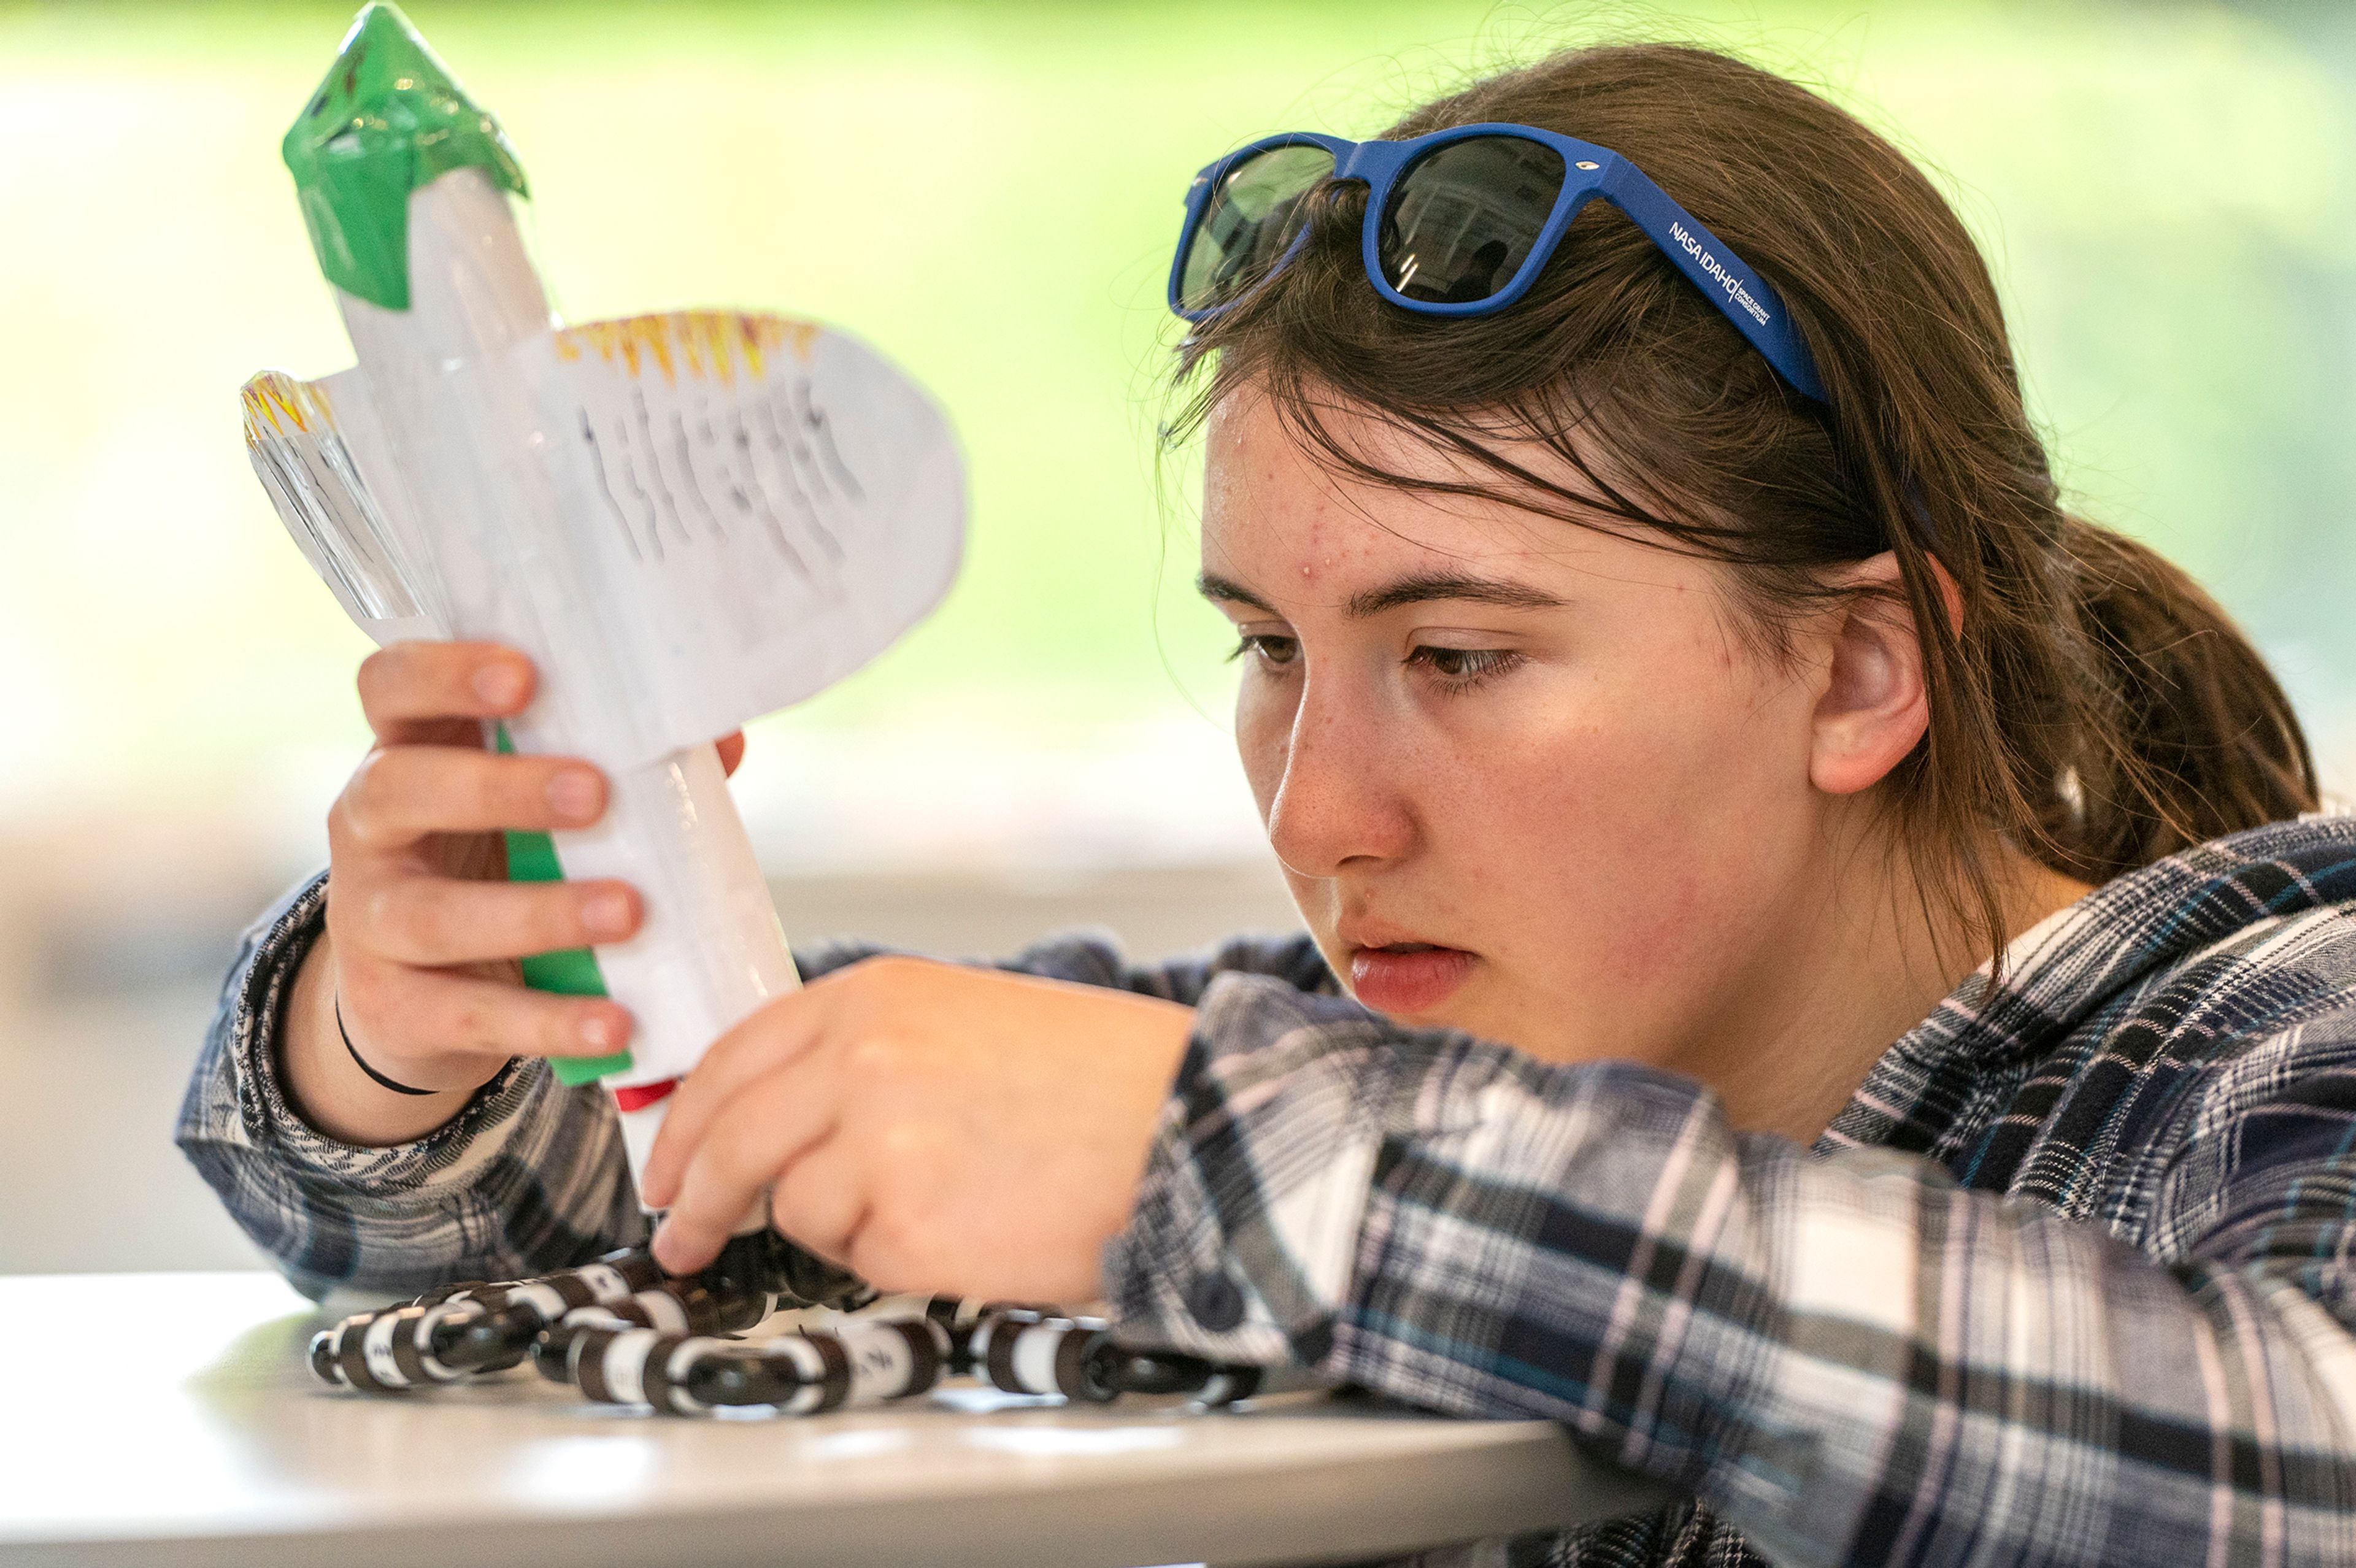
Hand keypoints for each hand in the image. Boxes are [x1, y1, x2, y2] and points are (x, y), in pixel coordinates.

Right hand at [285, 639, 743, 1144]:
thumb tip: (721, 737)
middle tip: (595, 793)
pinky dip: (546, 1021)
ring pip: (432, 915)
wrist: (425, 994)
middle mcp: (368, 825)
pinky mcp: (391, 1005)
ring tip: (629, 910)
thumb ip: (619, 764)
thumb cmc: (501, 859)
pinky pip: (467, 1014)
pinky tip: (615, 1022)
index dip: (443, 672)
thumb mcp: (537, 805)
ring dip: (537, 912)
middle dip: (499, 788)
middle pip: (401, 788)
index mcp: (408, 750)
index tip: (525, 675)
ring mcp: (368, 919)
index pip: (391, 685)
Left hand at [640, 956, 1193, 1301]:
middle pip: (728, 1139)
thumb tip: (777, 1118)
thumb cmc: (1102, 1079)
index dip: (686, 1118)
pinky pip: (860, 1260)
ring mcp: (877, 1148)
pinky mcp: (906, 1232)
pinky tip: (969, 1227)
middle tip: (681, 1235)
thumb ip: (865, 1053)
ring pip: (794, 1208)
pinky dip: (898, 1258)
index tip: (668, 1160)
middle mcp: (861, 1060)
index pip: (733, 1056)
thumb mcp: (967, 1021)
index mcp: (875, 997)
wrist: (1193, 1129)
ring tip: (936, 1204)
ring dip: (838, 1223)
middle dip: (692, 1197)